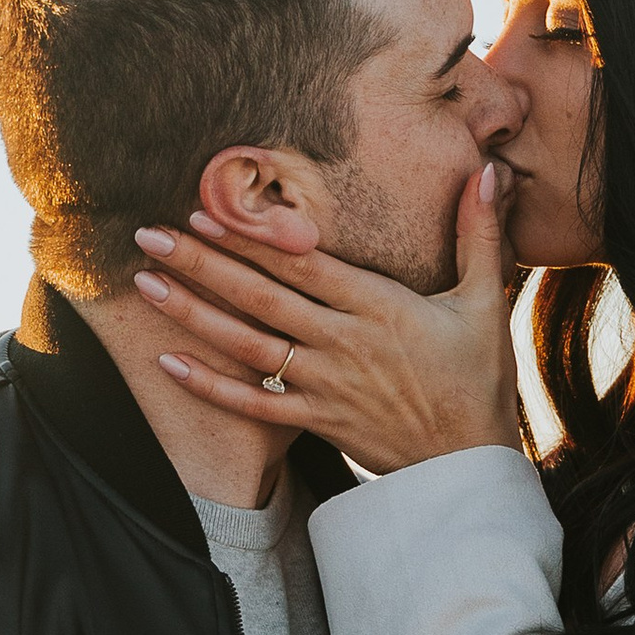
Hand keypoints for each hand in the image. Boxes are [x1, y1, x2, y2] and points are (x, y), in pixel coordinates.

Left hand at [134, 162, 522, 472]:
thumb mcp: (487, 300)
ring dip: (193, 314)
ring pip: (247, 345)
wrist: (470, 464)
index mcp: (379, 307)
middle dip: (202, 264)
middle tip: (149, 235)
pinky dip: (209, 385)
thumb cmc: (479, 378)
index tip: (206, 210)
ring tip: (146, 284)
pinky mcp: (316, 421)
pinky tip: (168, 362)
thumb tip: (488, 170)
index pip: (302, 265)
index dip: (251, 238)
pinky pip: (253, 404)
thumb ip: (480, 233)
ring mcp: (325, 385)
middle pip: (261, 297)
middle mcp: (344, 343)